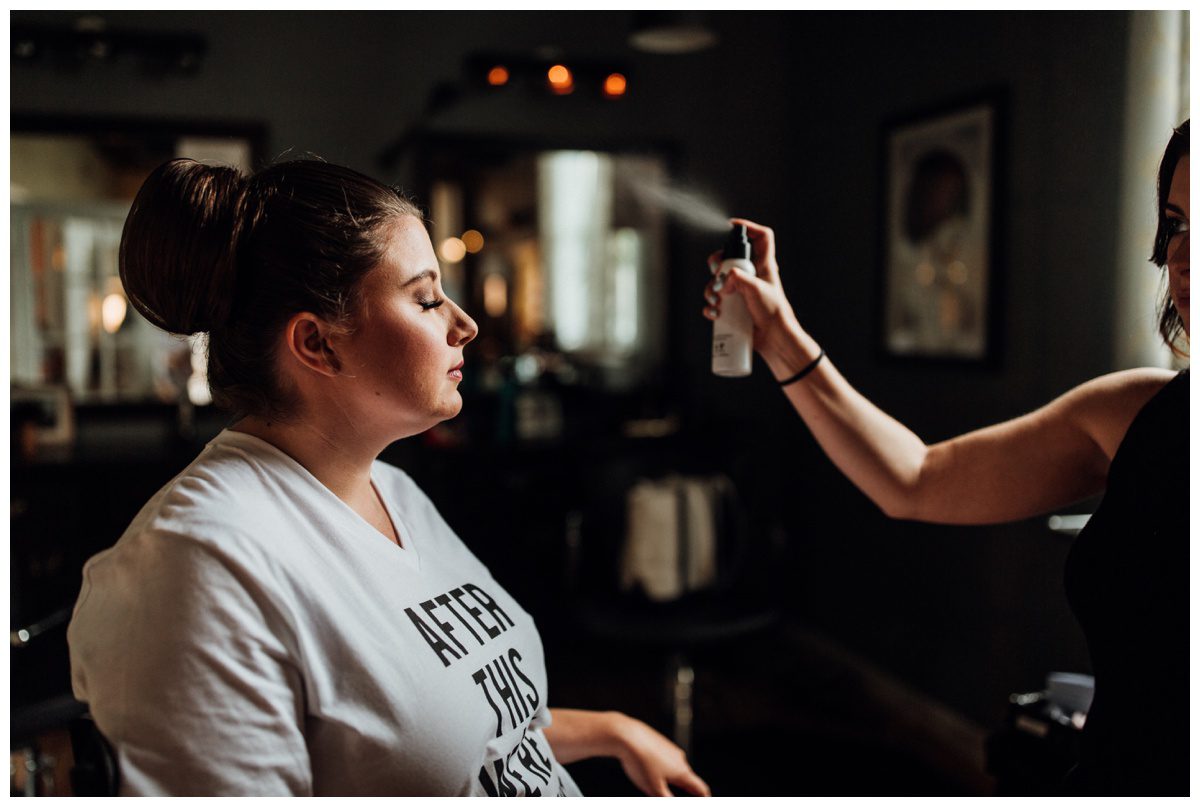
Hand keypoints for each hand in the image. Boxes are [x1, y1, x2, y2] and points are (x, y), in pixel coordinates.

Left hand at [611, 714, 710, 796]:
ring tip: (655, 783)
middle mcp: (679, 758)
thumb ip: (666, 798)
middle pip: (687, 777)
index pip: (700, 788)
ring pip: (674, 767)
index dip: (704, 797)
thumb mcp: (654, 788)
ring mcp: (670, 749)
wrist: (627, 736)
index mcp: (682, 772)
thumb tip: (673, 801)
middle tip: (675, 795)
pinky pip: (664, 758)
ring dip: (671, 777)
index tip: (705, 799)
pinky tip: (647, 768)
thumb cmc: (640, 762)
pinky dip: (661, 766)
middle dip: (685, 788)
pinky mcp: (660, 742)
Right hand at [702, 218, 802, 360]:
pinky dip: (710, 306)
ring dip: (711, 289)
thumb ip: (739, 278)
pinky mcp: (734, 308)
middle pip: (730, 258)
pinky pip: (716, 302)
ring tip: (715, 299)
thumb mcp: (756, 290)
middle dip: (718, 263)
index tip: (731, 226)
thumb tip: (723, 279)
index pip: (761, 238)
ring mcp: (741, 292)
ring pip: (719, 282)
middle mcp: (752, 276)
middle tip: (715, 271)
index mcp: (763, 266)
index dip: (749, 227)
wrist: (774, 339)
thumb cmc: (774, 313)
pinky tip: (714, 312)